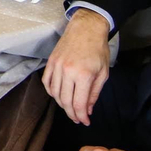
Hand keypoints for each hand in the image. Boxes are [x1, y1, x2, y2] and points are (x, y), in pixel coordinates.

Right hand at [42, 8, 111, 125]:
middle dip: (72, 114)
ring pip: (55, 94)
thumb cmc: (98, 49)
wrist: (86, 28)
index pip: (79, 104)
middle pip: (65, 102)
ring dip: (62, 104)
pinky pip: (47, 82)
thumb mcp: (103, 72)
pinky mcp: (51, 62)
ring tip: (69, 108)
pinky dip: (51, 92)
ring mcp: (57, 66)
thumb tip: (87, 110)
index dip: (81, 116)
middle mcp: (68, 72)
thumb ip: (94, 93)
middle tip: (77, 118)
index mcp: (84, 75)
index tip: (84, 122)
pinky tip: (58, 95)